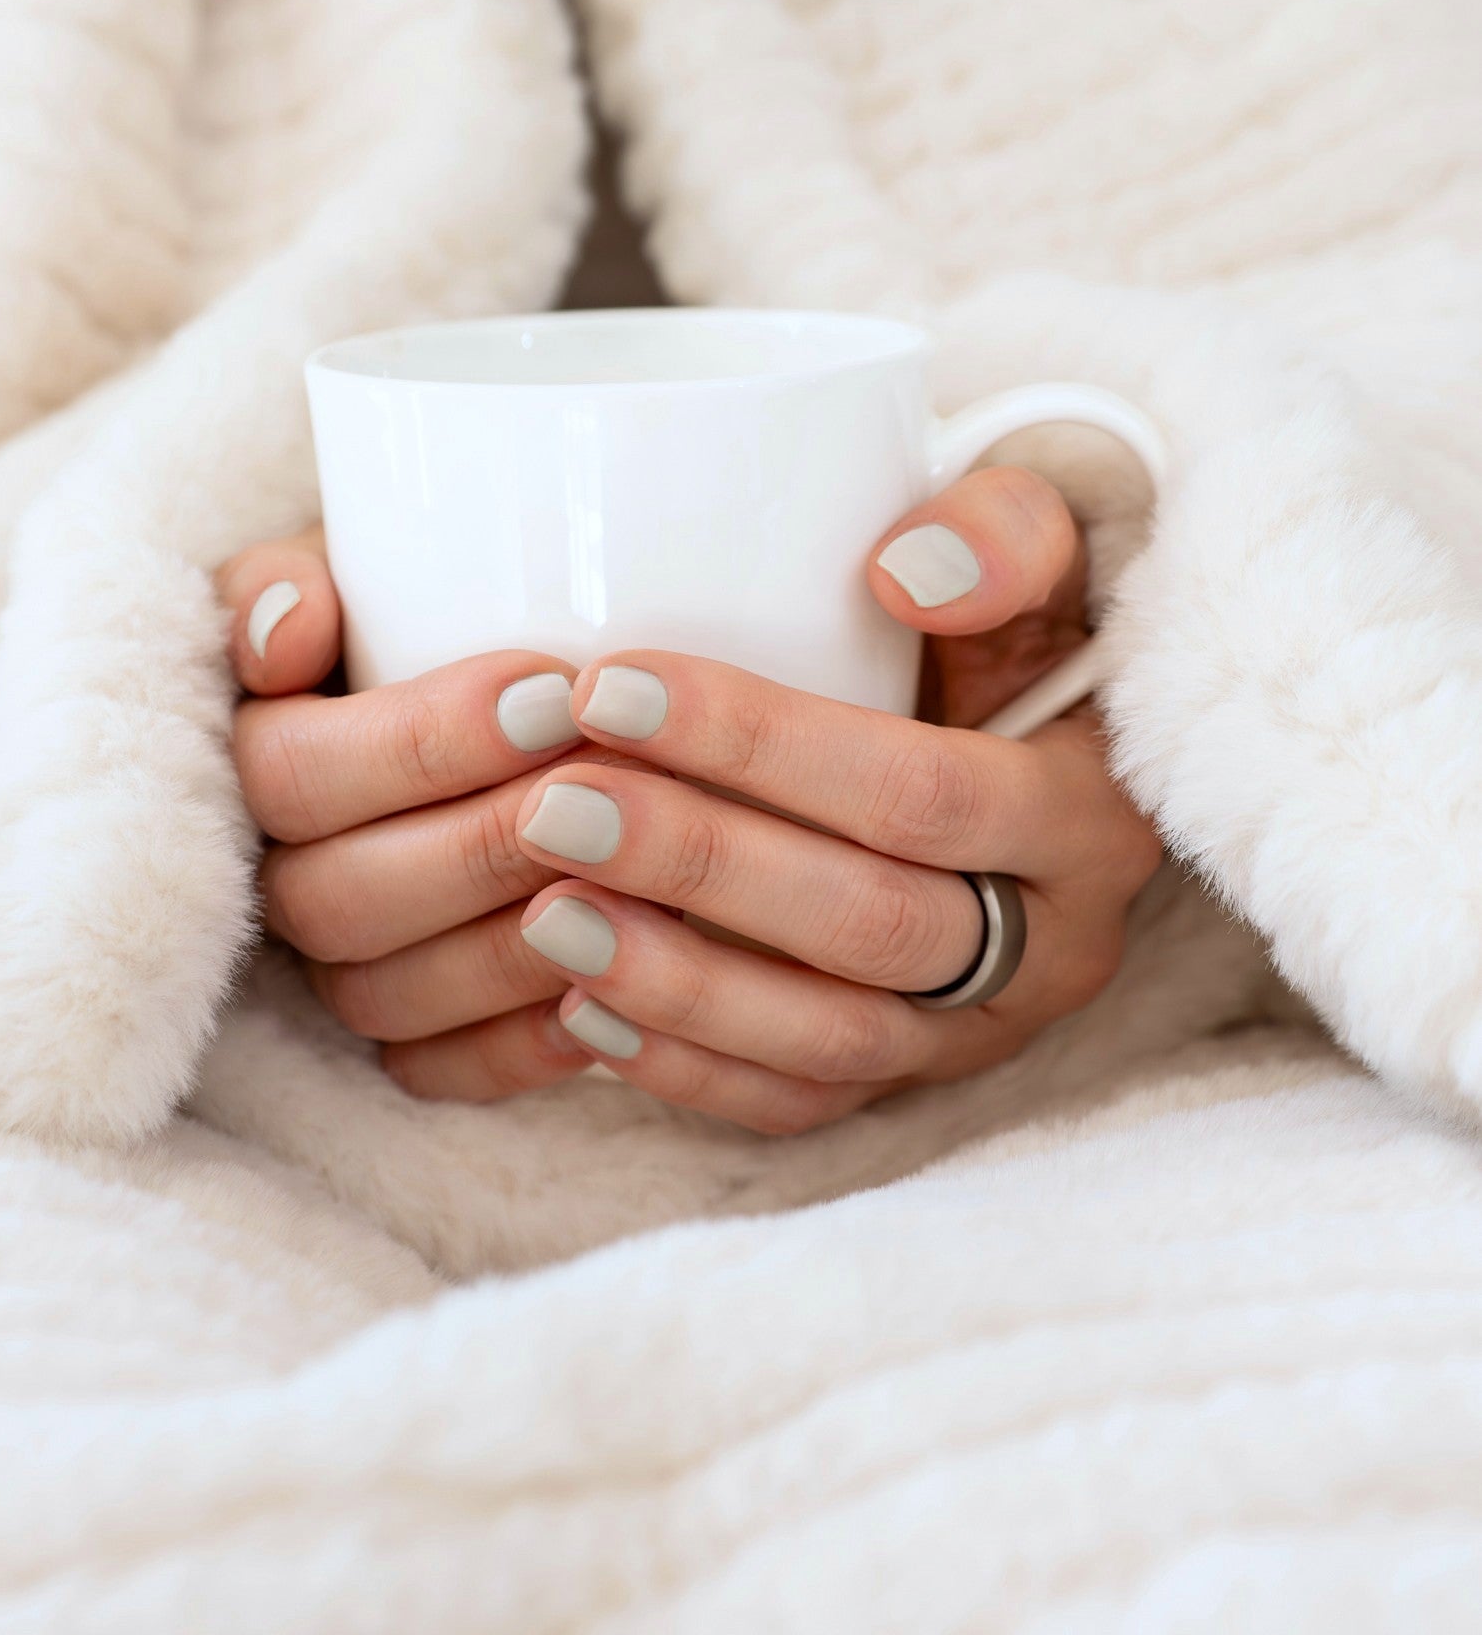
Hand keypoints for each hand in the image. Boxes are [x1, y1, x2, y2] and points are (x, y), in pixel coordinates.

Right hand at [219, 529, 602, 1093]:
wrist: (506, 693)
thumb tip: (284, 636)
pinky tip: (615, 1002)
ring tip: (632, 889)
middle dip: (480, 846)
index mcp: (248, 759)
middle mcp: (272, 879)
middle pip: (338, 898)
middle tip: (604, 787)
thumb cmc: (429, 611)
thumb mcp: (362, 564)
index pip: (291, 774)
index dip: (418, 744)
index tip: (552, 691)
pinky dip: (516, 1052)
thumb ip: (295, 578)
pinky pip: (433, 1076)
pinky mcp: (402, 1041)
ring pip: (384, 997)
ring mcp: (335, 971)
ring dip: (510, 950)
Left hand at [333, 468, 1160, 1129]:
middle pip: (872, 927)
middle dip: (701, 867)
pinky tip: (579, 1007)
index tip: (609, 687)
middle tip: (548, 807)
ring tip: (542, 914)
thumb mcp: (1041, 540)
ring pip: (833, 1041)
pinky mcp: (911, 1078)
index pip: (925, 794)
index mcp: (1093, 814)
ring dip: (679, 984)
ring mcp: (982, 1029)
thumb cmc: (1008, 618)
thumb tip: (905, 575)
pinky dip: (689, 1068)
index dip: (766, 747)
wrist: (1037, 722)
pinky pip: (801, 1105)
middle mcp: (1056, 945)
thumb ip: (1001, 529)